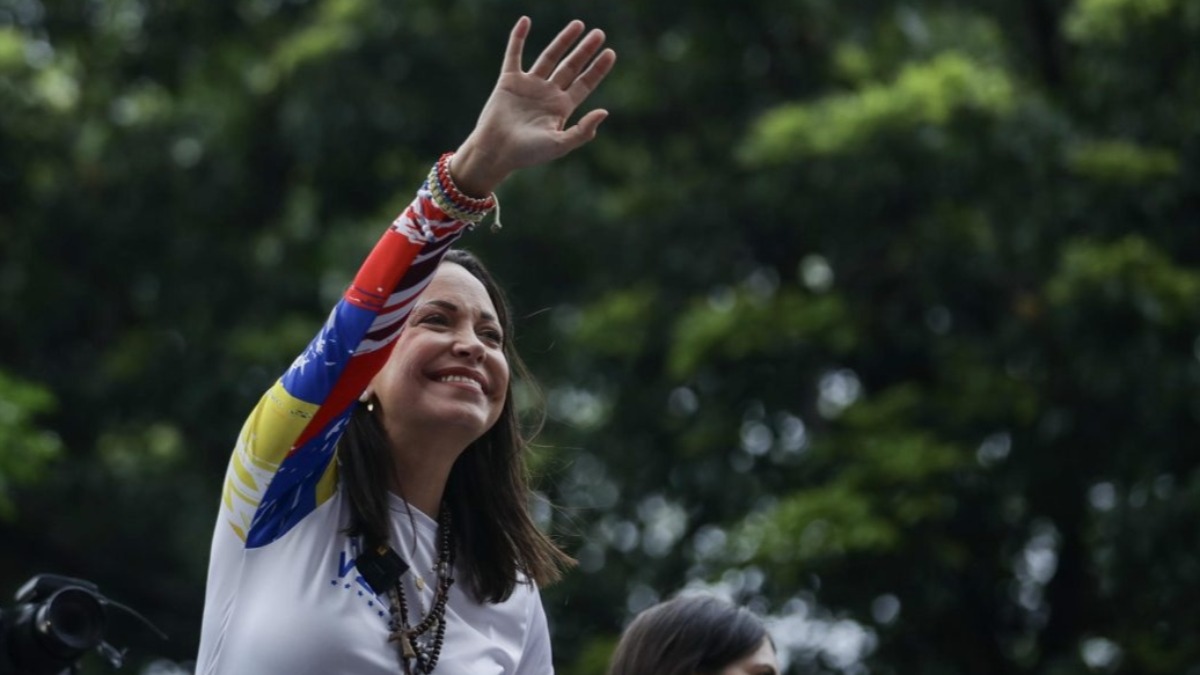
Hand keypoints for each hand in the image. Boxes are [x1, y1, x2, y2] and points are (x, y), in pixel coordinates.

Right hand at [450, 17, 616, 196]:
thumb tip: (604, 111)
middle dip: (585, 51)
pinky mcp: (509, 81)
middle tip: (600, 34)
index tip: (611, 53)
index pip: (584, 84)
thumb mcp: (559, 145)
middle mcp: (547, 94)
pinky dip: (517, 38)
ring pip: (549, 57)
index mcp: (561, 108)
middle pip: (570, 67)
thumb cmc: (527, 154)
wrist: (496, 152)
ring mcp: (529, 85)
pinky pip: (514, 54)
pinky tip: (525, 21)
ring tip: (578, 25)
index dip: (598, 69)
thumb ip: (583, 131)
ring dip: (563, 40)